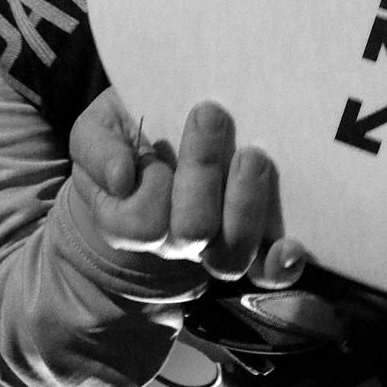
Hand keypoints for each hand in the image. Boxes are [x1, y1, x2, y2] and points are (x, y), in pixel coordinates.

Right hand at [70, 89, 305, 285]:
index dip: (153, 185)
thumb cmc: (126, 138)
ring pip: (231, 253)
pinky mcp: (253, 243)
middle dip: (203, 171)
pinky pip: (267, 271)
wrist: (158, 145)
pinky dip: (279, 263)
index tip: (157, 139)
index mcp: (129, 220)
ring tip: (251, 154)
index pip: (142, 223)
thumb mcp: (97, 132)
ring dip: (245, 202)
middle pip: (192, 230)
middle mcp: (174, 242)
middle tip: (210, 115)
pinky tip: (289, 245)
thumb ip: (97, 149)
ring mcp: (215, 245)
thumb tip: (122, 176)